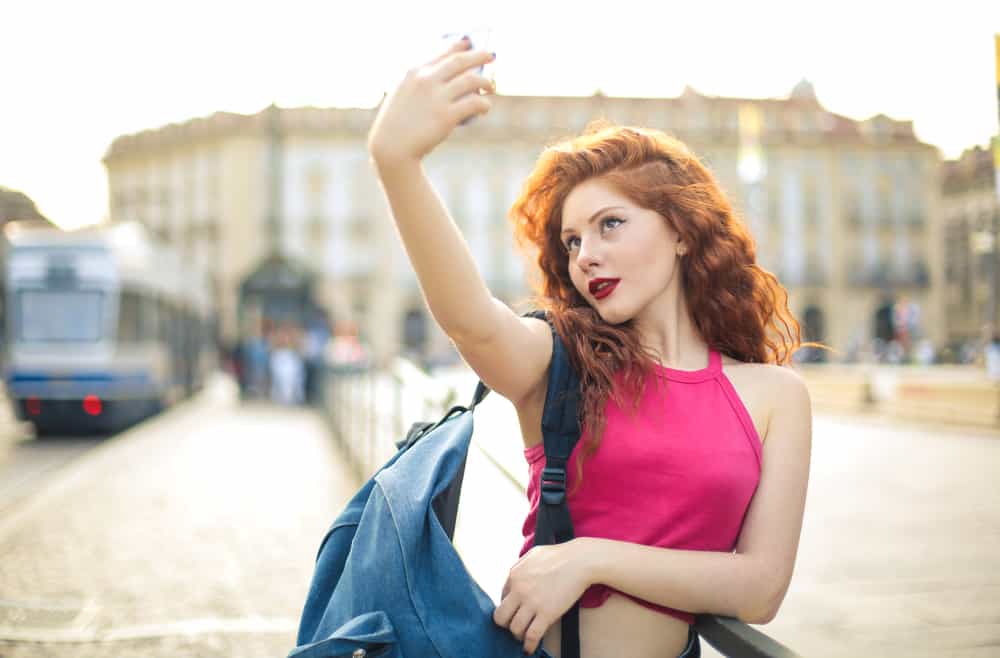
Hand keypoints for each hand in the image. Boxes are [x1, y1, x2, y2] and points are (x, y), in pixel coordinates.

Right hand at [367, 37, 494, 168]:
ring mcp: (437, 97)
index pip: (442, 53)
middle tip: (491, 56)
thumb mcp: (402, 95)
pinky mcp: (446, 116)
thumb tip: (447, 82)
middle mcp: (426, 80)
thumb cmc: (396, 125)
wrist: (391, 147)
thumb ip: (419, 85)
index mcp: (414, 72)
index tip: (470, 43)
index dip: (460, 46)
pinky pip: (474, 103)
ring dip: (486, 82)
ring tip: (492, 86)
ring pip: (471, 80)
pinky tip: (485, 107)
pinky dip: (484, 104)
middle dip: (479, 55)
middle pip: (460, 61)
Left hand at [493, 540, 592, 654]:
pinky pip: (532, 636)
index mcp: (514, 575)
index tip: (516, 612)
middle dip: (506, 624)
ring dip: (518, 635)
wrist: (580, 560)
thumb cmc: (560, 556)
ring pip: (514, 629)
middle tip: (515, 626)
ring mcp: (532, 602)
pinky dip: (529, 645)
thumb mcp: (533, 555)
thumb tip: (514, 580)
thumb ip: (520, 567)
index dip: (509, 607)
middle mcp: (519, 590)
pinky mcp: (547, 613)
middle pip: (500, 616)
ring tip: (524, 637)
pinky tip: (530, 649)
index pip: (502, 598)